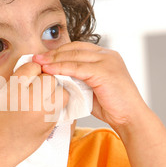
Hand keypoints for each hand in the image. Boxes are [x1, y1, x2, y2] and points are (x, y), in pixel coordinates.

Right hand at [0, 61, 68, 162]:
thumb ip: (14, 81)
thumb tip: (30, 70)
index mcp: (14, 89)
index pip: (33, 66)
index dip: (31, 69)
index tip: (27, 75)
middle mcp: (31, 100)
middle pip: (50, 78)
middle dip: (44, 79)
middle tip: (35, 86)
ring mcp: (43, 115)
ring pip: (62, 93)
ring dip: (54, 92)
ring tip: (43, 97)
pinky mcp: (49, 126)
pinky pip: (60, 108)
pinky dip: (54, 105)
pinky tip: (42, 109)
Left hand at [32, 41, 148, 131]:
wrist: (130, 118)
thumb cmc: (111, 107)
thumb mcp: (92, 87)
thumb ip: (79, 79)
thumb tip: (57, 77)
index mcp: (106, 56)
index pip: (77, 48)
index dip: (58, 52)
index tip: (42, 58)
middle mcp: (108, 55)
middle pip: (74, 48)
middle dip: (53, 53)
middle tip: (35, 58)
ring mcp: (107, 61)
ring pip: (74, 56)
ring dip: (53, 59)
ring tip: (38, 63)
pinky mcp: (105, 71)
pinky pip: (77, 67)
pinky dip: (61, 68)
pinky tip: (48, 70)